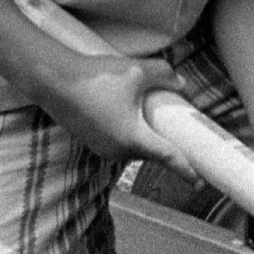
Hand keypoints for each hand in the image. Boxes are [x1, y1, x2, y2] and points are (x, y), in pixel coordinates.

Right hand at [36, 47, 181, 170]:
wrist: (53, 80)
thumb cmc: (95, 78)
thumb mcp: (136, 71)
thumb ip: (164, 75)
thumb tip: (182, 83)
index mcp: (133, 139)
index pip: (167, 157)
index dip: (186, 169)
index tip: (199, 182)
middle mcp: (118, 151)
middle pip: (151, 150)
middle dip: (163, 140)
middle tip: (176, 124)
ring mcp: (103, 149)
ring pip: (134, 146)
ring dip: (144, 134)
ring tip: (147, 112)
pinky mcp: (92, 142)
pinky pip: (119, 142)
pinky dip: (128, 132)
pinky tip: (126, 112)